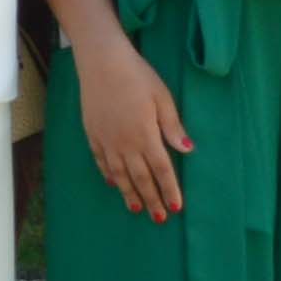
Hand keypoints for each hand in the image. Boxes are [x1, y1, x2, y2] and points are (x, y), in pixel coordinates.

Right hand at [74, 35, 194, 221]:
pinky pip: (102, 161)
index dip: (170, 190)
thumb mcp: (162, 98)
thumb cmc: (137, 76)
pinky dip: (109, 175)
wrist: (101, 63)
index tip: (176, 207)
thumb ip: (173, 127)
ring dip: (129, 194)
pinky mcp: (93, 134)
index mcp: (146, 135)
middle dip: (151, 199)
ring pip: (120, 175)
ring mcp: (107, 141)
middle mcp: (125, 144)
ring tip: (135, 209)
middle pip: (141, 178)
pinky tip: (113, 184)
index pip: (162, 170)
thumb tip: (187, 151)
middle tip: (159, 218)